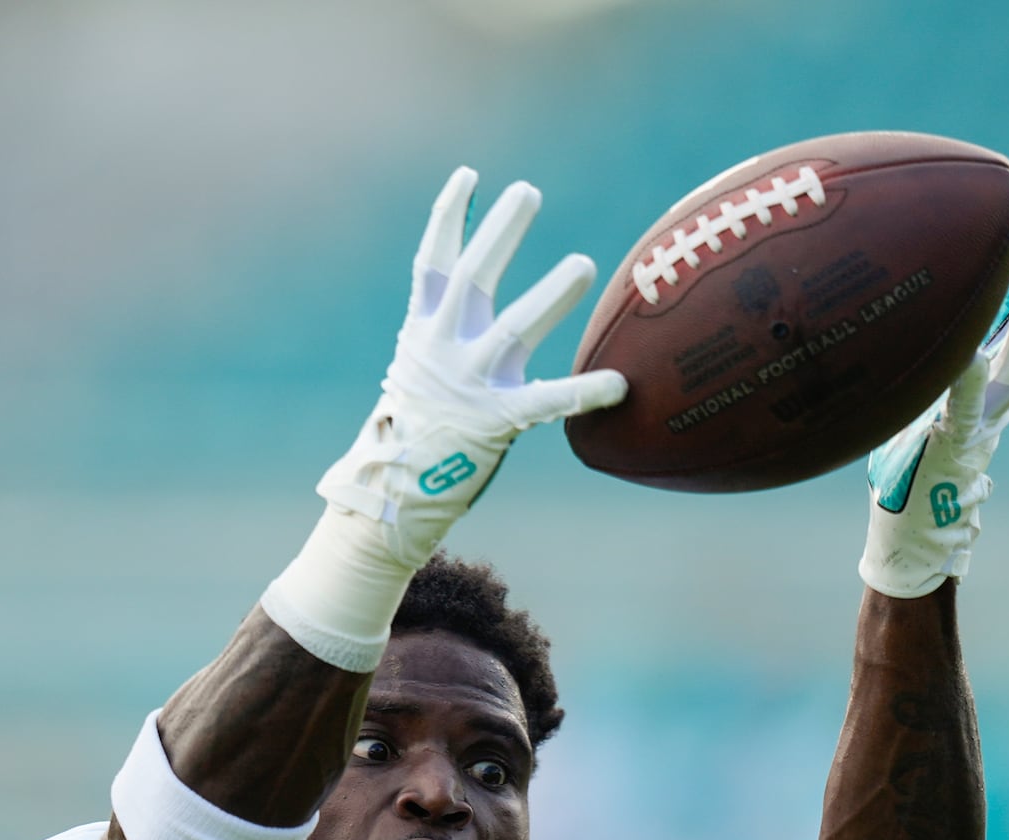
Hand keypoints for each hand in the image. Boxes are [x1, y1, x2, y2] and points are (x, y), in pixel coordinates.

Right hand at [316, 166, 626, 567]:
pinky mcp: (493, 421)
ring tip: (583, 263)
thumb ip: (448, 334)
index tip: (469, 175)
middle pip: (472, 275)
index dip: (449, 216)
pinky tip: (619, 383)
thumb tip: (473, 296)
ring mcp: (467, 383)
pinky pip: (547, 402)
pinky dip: (584, 392)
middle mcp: (443, 348)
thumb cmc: (414, 430)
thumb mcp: (419, 371)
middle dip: (499, 231)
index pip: (433, 262)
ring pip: (513, 327)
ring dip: (550, 294)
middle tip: (528, 192)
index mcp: (424, 331)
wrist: (389, 495)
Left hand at [859, 220, 1008, 597]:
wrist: (908, 544)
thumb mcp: (913, 417)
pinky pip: (962, 405)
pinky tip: (968, 349)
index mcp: (988, 397)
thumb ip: (925, 383)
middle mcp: (994, 408)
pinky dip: (965, 376)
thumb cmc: (903, 481)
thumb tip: (912, 337)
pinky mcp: (952, 446)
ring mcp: (980, 427)